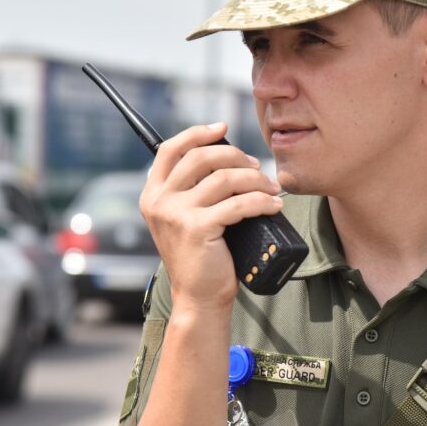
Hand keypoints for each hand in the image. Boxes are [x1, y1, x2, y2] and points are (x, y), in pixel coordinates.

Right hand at [139, 123, 282, 311]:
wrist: (198, 297)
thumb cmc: (200, 256)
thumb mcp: (185, 217)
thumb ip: (192, 189)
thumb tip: (226, 156)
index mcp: (153, 193)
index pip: (171, 148)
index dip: (198, 133)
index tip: (223, 128)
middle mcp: (159, 200)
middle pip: (202, 157)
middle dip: (236, 156)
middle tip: (257, 168)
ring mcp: (175, 213)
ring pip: (224, 178)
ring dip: (255, 180)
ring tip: (271, 188)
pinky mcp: (196, 228)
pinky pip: (238, 204)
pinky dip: (261, 202)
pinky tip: (274, 206)